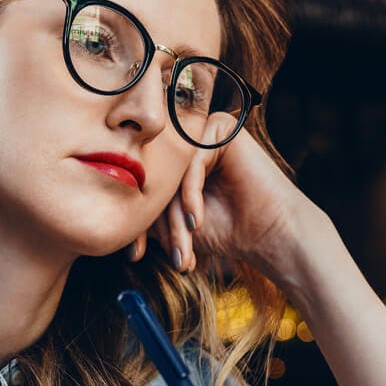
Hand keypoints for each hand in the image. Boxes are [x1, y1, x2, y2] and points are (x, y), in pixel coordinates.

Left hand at [131, 114, 322, 279]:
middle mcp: (186, 141)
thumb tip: (114, 219)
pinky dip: (191, 195)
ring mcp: (203, 132)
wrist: (271, 235)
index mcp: (174, 159)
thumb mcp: (175, 224)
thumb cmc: (228, 230)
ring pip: (171, 173)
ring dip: (176, 216)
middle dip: (160, 224)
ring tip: (184, 246)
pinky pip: (191, 163)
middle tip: (171, 255)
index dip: (138, 222)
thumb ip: (148, 214)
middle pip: (155, 178)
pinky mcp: (221, 129)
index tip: (135, 254)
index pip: (143, 186)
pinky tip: (198, 222)